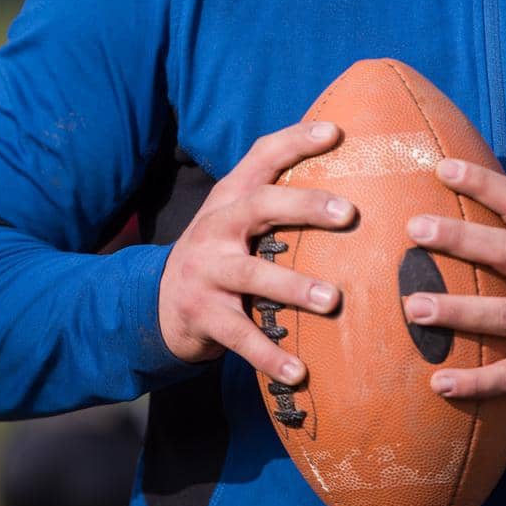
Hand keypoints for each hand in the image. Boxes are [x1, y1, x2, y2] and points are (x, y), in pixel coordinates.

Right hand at [157, 121, 356, 386]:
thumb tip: (349, 173)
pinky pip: (240, 336)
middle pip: (258, 205)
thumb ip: (278, 196)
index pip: (262, 156)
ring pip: (251, 275)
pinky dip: (269, 356)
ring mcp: (206, 271)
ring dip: (293, 288)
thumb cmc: (221, 252)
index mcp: (231, 197)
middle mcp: (216, 227)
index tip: (336, 131)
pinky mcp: (202, 315)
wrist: (156, 303)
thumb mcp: (239, 218)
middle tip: (349, 214)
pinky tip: (299, 374)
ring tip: (332, 300)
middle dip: (304, 206)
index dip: (296, 140)